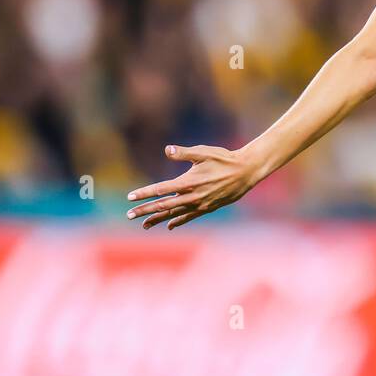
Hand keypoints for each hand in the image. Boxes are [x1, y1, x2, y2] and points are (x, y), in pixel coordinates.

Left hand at [126, 144, 260, 229]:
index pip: (161, 190)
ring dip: (158, 219)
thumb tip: (167, 150)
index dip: (144, 194)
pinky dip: (178, 221)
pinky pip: (189, 217)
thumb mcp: (204, 152)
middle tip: (129, 215)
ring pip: (175, 214)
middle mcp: (192, 196)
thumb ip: (184, 153)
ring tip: (144, 225)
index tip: (130, 197)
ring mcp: (200, 204)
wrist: (246, 172)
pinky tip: (169, 225)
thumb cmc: (224, 159)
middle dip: (145, 210)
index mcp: (189, 182)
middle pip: (164, 205)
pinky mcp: (208, 207)